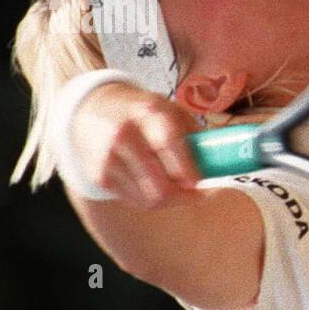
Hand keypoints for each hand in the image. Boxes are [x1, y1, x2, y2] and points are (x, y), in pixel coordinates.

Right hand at [70, 82, 201, 208]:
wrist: (90, 108)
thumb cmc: (141, 111)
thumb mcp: (169, 109)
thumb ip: (193, 134)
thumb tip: (218, 163)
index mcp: (147, 112)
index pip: (168, 145)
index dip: (189, 171)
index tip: (205, 185)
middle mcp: (124, 135)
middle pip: (160, 185)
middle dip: (185, 196)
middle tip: (199, 194)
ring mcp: (108, 158)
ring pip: (150, 199)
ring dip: (171, 200)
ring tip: (180, 189)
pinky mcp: (99, 176)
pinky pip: (135, 201)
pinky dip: (152, 198)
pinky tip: (157, 185)